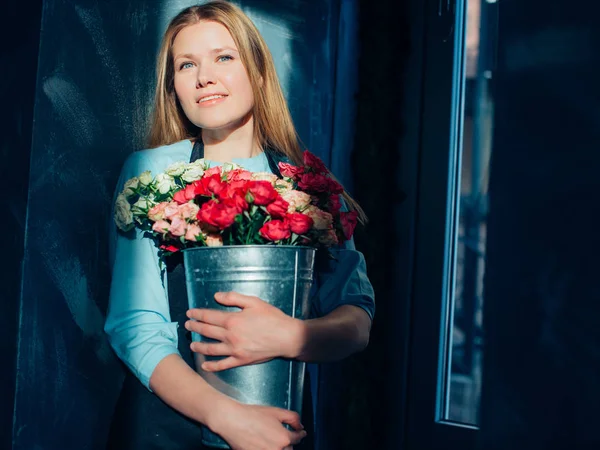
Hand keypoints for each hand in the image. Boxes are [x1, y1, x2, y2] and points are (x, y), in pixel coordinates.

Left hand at [186, 292, 303, 370]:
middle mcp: (230, 336)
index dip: (197, 314)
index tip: (190, 313)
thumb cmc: (272, 318)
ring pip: (211, 349)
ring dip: (199, 346)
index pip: (209, 316)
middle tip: (187, 325)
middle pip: (207, 331)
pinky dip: (212, 366)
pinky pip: (223, 364)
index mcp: (233, 320)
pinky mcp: (241, 360)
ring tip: (192, 344)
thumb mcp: (254, 302)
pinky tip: (204, 365)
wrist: (286, 337)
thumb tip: (216, 296)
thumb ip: (234, 298)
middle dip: (195, 327)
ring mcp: (235, 350)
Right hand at [209, 399, 306, 449]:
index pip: (298, 438)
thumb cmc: (252, 415)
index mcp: (284, 438)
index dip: (300, 434)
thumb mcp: (276, 411)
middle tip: (281, 435)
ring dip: (278, 447)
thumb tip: (300, 425)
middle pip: (289, 449)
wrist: (233, 421)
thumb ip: (292, 418)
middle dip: (288, 442)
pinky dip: (267, 449)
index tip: (301, 433)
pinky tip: (263, 443)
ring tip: (271, 439)